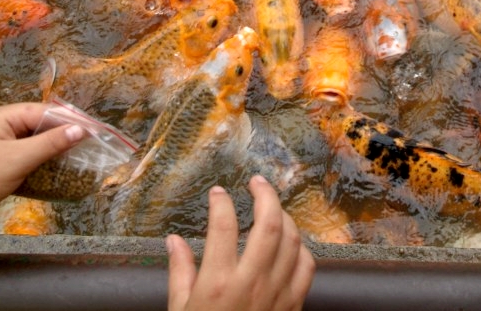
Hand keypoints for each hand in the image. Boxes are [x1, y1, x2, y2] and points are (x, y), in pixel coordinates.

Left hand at [0, 102, 85, 205]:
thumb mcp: (18, 159)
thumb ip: (50, 143)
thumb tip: (81, 130)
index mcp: (4, 116)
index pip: (45, 111)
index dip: (71, 119)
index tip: (96, 130)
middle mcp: (3, 125)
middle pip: (42, 123)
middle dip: (66, 131)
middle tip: (93, 142)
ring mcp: (2, 143)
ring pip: (37, 138)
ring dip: (57, 146)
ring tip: (82, 153)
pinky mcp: (2, 159)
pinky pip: (29, 152)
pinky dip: (45, 158)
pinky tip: (60, 166)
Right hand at [167, 175, 315, 310]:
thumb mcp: (180, 309)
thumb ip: (180, 271)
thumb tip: (173, 240)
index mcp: (218, 283)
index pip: (224, 226)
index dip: (221, 202)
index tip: (218, 192)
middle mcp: (252, 283)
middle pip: (270, 224)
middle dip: (265, 195)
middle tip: (257, 182)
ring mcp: (277, 294)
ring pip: (293, 241)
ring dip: (285, 217)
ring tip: (273, 207)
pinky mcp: (293, 305)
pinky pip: (307, 267)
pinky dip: (302, 248)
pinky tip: (291, 242)